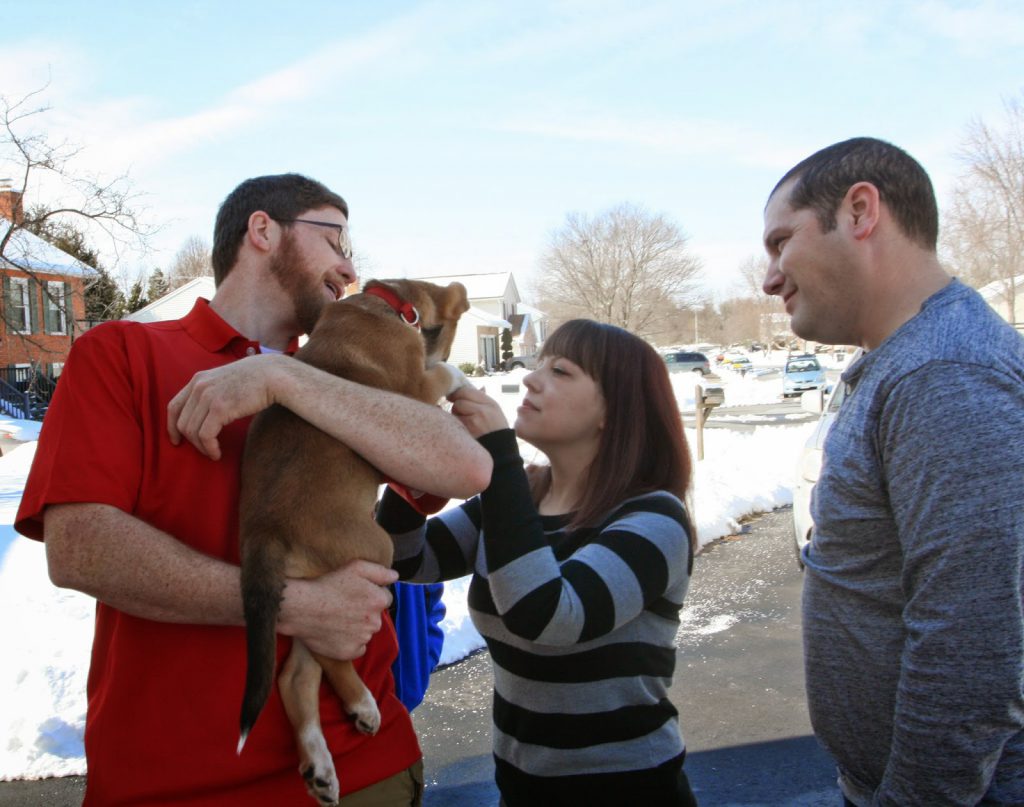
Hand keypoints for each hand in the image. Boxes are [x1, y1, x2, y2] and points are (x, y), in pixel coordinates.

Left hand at [167, 355, 287, 459]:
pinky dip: (209, 448)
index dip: (171, 426)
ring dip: (201, 447)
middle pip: (181, 422)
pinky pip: (205, 435)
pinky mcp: (219, 408)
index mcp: (198, 380)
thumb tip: (205, 412)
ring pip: (191, 431)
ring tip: (213, 453)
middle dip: (190, 441)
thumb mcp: (224, 381)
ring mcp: (208, 396)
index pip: (174, 406)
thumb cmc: (255, 380)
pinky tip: (217, 454)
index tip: (177, 440)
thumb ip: (211, 392)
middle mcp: (199, 387)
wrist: (272, 374)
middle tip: (204, 450)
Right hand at [278, 560, 398, 659]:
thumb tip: (394, 577)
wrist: (301, 608)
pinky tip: (337, 633)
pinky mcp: (350, 652)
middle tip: (345, 606)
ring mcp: (363, 639)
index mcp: (379, 600)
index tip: (355, 593)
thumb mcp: (356, 567)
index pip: (384, 598)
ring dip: (358, 627)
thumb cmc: (327, 584)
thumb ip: (380, 571)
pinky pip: (357, 648)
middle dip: (365, 612)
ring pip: (366, 632)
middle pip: (376, 616)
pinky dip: (350, 643)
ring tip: (338, 619)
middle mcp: (375, 621)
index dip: (370, 594)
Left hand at [448, 384, 507, 438]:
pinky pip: (455, 422)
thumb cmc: (496, 430)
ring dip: (456, 415)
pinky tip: (464, 429)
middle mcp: (482, 410)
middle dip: (457, 405)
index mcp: (490, 403)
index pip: (466, 390)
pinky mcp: (467, 431)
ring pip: (455, 411)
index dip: (458, 393)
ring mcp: (474, 421)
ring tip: (466, 422)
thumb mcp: (494, 411)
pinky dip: (456, 424)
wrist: (501, 451)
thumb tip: (472, 388)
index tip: (454, 397)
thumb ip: (482, 399)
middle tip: (461, 412)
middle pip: (459, 400)